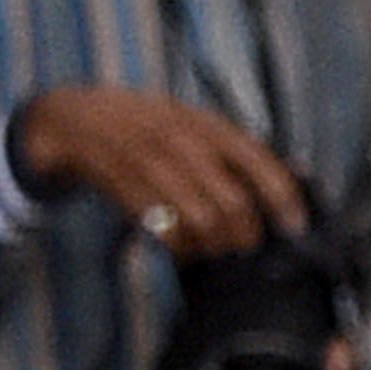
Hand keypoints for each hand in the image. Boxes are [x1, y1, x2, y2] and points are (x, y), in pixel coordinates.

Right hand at [7, 86, 309, 255]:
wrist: (71, 118)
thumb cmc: (144, 127)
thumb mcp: (192, 125)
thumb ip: (237, 150)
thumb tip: (299, 173)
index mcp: (205, 124)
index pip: (257, 160)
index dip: (282, 196)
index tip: (295, 226)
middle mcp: (181, 138)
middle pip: (232, 200)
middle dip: (244, 235)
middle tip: (242, 249)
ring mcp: (148, 160)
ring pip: (199, 217)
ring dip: (211, 244)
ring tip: (211, 252)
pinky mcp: (119, 182)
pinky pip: (160, 225)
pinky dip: (176, 245)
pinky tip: (179, 250)